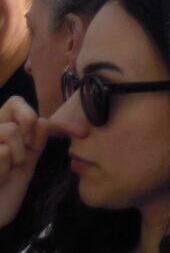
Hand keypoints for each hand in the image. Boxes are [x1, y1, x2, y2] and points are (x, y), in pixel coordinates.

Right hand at [0, 97, 47, 226]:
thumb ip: (35, 140)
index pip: (15, 102)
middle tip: (19, 157)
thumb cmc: (6, 191)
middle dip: (27, 132)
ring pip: (10, 130)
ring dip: (18, 153)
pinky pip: (3, 151)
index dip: (29, 115)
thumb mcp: (26, 162)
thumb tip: (43, 121)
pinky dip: (5, 168)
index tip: (32, 137)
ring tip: (7, 170)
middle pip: (13, 106)